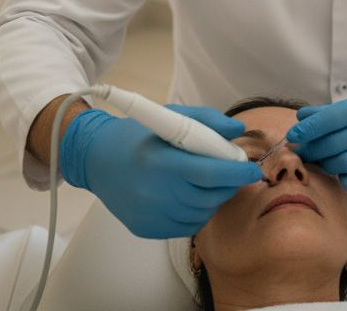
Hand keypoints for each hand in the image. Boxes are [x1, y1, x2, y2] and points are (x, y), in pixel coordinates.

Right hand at [59, 104, 262, 237]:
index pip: (211, 174)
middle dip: (229, 186)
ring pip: (201, 215)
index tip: (251, 169)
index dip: (237, 173)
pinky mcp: (146, 229)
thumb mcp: (170, 117)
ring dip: (213, 199)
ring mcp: (150, 215)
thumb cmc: (137, 136)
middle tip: (232, 173)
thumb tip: (238, 129)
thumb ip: (207, 121)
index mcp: (162, 162)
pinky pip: (186, 227)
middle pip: (210, 197)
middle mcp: (155, 193)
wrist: (95, 159)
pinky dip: (196, 213)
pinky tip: (189, 196)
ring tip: (206, 182)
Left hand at [286, 91, 346, 192]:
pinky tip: (343, 175)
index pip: (331, 118)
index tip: (292, 137)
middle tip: (302, 154)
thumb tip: (301, 116)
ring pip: (345, 163)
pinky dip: (346, 180)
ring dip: (328, 165)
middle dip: (313, 150)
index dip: (308, 129)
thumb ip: (332, 113)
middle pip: (335, 143)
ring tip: (323, 163)